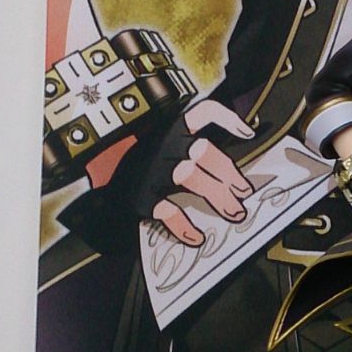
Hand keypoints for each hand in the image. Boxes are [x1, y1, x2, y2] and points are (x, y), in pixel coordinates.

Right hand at [152, 100, 254, 247]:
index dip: (226, 119)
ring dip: (220, 198)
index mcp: (173, 129)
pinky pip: (169, 213)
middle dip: (229, 174)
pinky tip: (197, 238)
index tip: (247, 132)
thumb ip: (192, 145)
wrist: (104, 178)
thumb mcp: (164, 142)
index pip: (202, 113)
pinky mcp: (145, 196)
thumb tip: (228, 167)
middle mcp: (166, 147)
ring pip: (194, 180)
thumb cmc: (143, 160)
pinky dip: (185, 228)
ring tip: (235, 213)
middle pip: (205, 154)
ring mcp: (155, 172)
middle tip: (244, 191)